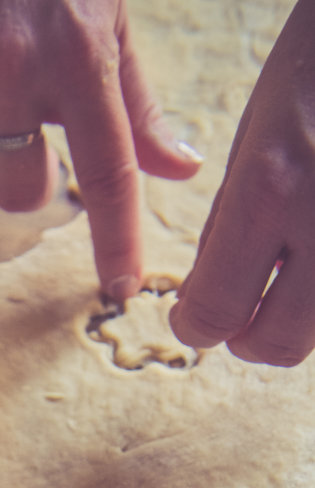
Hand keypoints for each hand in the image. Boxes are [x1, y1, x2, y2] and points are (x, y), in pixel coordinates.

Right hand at [0, 0, 201, 299]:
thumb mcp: (108, 22)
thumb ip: (137, 104)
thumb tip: (180, 170)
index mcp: (80, 58)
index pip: (107, 174)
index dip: (116, 240)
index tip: (122, 290)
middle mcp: (15, 66)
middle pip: (19, 194)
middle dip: (23, 179)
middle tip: (19, 135)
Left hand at [170, 0, 314, 365]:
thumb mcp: (257, 131)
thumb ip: (227, 222)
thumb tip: (205, 296)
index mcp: (270, 188)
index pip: (215, 314)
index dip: (196, 325)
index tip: (194, 315)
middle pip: (280, 345)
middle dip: (253, 336)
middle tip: (247, 307)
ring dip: (303, 316)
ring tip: (295, 269)